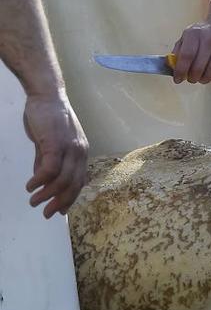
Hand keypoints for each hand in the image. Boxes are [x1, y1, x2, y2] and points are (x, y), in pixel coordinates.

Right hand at [23, 90, 88, 217]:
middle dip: (59, 203)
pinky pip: (50, 169)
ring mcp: (69, 148)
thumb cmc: (48, 119)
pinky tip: (30, 186)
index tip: (58, 212)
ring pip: (62, 180)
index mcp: (81, 154)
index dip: (69, 199)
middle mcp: (79, 152)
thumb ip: (48, 162)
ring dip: (46, 195)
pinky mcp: (56, 143)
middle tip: (45, 213)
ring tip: (33, 201)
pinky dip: (39, 181)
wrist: (46, 96)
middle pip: (73, 185)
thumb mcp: (50, 144)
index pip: (79, 182)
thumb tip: (44, 180)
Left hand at [171, 13, 210, 83]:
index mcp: (195, 34)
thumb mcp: (189, 35)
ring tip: (202, 76)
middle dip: (192, 78)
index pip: (186, 57)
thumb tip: (172, 67)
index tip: (177, 79)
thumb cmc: (205, 32)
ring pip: (210, 74)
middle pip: (197, 69)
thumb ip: (179, 50)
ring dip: (203, 80)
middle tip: (191, 78)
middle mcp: (210, 41)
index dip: (180, 71)